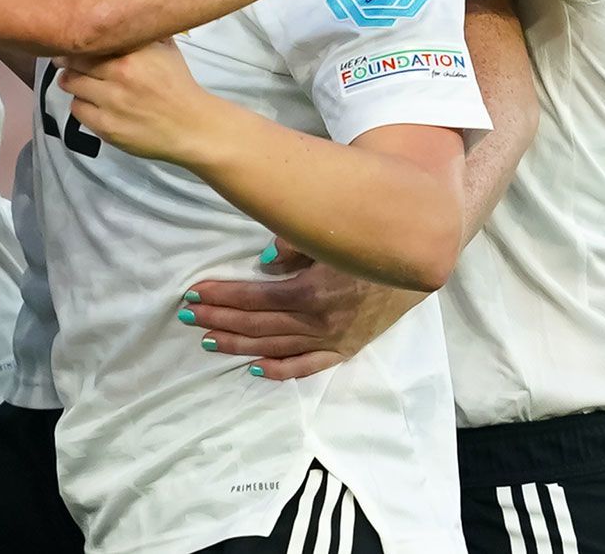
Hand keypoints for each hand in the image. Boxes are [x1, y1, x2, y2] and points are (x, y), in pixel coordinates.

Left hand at [59, 41, 217, 166]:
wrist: (191, 127)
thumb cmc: (178, 86)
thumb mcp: (166, 49)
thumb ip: (143, 31)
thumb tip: (121, 11)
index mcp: (135, 53)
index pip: (90, 39)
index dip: (77, 39)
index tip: (71, 38)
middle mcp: (121, 75)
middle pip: (74, 60)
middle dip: (67, 59)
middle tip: (65, 59)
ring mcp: (112, 102)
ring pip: (71, 83)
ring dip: (71, 81)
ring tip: (77, 81)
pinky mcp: (106, 126)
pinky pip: (77, 109)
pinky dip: (80, 104)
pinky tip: (91, 102)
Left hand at [180, 240, 421, 379]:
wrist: (417, 263)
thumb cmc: (367, 241)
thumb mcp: (330, 235)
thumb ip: (295, 244)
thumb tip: (263, 261)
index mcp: (313, 291)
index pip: (255, 298)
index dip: (221, 296)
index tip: (193, 292)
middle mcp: (320, 322)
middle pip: (258, 324)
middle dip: (219, 318)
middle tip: (187, 315)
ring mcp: (333, 340)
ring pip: (275, 347)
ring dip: (238, 343)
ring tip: (207, 339)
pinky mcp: (346, 349)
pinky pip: (308, 366)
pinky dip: (280, 370)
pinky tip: (254, 369)